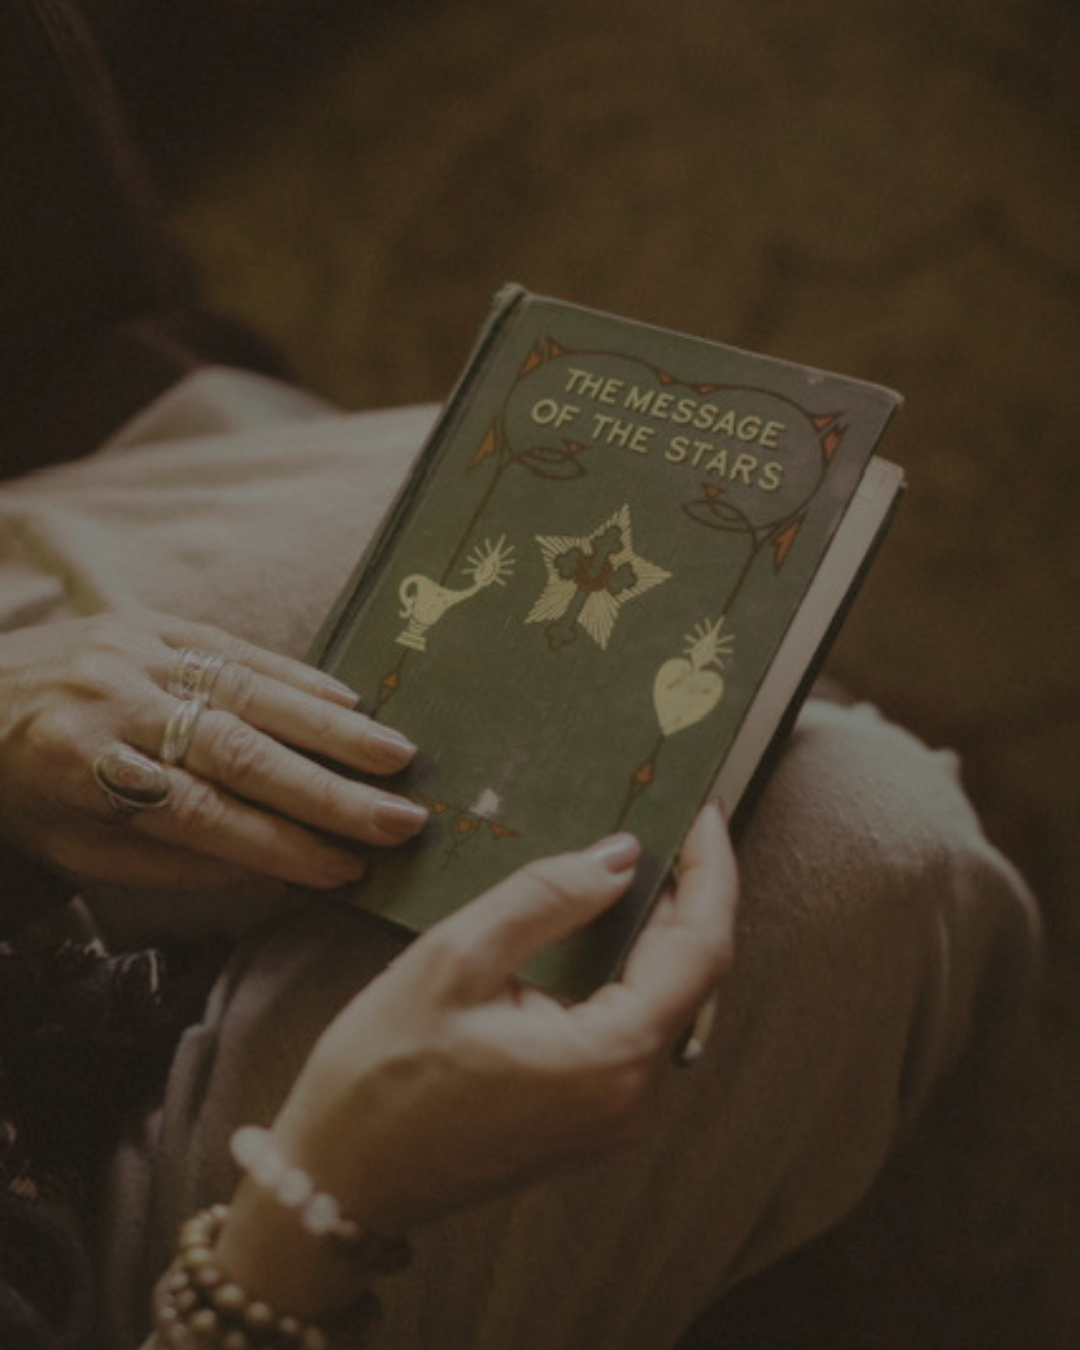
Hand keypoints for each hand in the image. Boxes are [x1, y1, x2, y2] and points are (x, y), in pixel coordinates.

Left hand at [0, 610, 426, 897]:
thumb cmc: (22, 788)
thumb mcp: (72, 846)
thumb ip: (169, 862)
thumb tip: (276, 875)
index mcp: (82, 769)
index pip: (201, 816)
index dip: (278, 845)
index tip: (344, 870)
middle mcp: (115, 702)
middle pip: (239, 754)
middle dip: (329, 793)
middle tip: (399, 819)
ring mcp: (136, 653)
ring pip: (250, 695)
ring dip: (331, 730)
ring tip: (397, 758)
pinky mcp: (153, 621)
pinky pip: (236, 650)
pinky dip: (298, 677)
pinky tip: (349, 703)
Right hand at [215, 804, 737, 1316]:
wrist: (340, 1183)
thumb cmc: (380, 1077)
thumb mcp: (453, 962)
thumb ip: (545, 900)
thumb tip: (620, 857)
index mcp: (611, 1060)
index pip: (702, 948)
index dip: (710, 871)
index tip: (702, 810)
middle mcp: (633, 1097)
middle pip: (693, 974)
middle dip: (685, 892)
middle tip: (664, 819)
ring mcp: (616, 1115)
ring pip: (666, 999)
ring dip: (658, 928)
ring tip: (640, 858)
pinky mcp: (592, 1118)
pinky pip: (635, 1026)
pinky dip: (630, 967)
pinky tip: (604, 924)